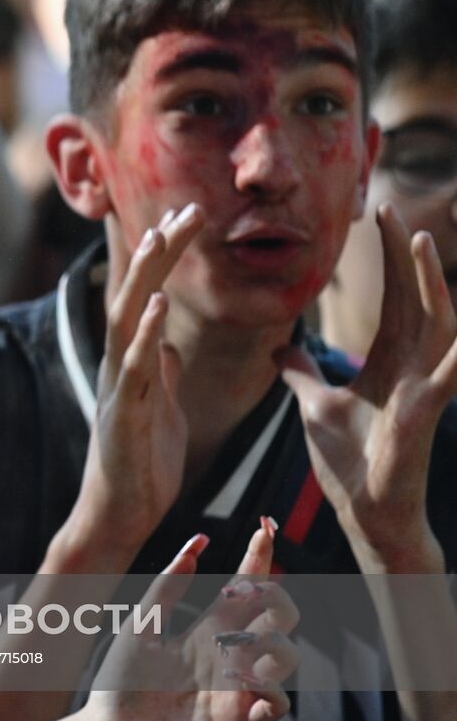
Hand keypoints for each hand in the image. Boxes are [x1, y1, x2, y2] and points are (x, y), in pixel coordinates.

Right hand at [64, 205, 203, 561]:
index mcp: (132, 360)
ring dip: (145, 277)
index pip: (150, 295)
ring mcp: (118, 386)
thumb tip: (168, 346)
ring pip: (128, 320)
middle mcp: (120, 364)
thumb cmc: (140, 464)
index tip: (189, 215)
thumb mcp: (159, 408)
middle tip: (188, 208)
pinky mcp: (124, 413)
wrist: (119, 512)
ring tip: (161, 237)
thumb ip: (160, 373)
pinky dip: (147, 333)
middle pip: (138, 294)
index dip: (167, 256)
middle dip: (162, 250)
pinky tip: (160, 303)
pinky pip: (135, 366)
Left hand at [85, 522, 299, 720]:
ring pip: (286, 656)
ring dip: (268, 641)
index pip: (246, 590)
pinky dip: (268, 686)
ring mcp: (235, 689)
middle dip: (272, 597)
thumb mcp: (140, 624)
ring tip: (231, 643)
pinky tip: (240, 677)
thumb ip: (168, 586)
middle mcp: (228, 657)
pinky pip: (276, 703)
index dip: (258, 559)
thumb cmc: (120, 683)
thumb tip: (195, 544)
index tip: (265, 527)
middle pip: (277, 617)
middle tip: (239, 594)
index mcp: (208, 632)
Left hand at [277, 205, 456, 568]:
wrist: (366, 510)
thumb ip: (302, 370)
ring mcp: (424, 387)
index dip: (389, 258)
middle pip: (415, 298)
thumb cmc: (349, 460)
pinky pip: (450, 372)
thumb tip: (281, 343)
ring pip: (438, 323)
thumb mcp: (315, 403)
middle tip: (390, 210)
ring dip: (430, 282)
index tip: (377, 217)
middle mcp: (413, 366)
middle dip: (406, 255)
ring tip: (418, 242)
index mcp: (389, 361)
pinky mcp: (425, 411)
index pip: (393, 297)